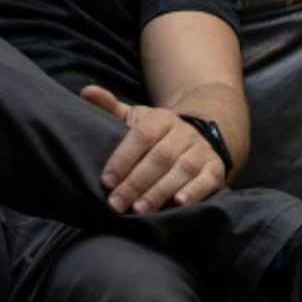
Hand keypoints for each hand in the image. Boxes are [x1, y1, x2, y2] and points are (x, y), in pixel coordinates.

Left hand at [80, 84, 226, 213]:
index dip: (123, 158)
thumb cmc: (158, 133)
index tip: (106, 180)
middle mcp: (182, 133)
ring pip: (182, 169)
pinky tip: (179, 204)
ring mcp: (200, 151)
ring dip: (160, 190)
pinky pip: (208, 179)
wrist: (203, 132)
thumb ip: (111, 107)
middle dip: (136, 182)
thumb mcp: (137, 118)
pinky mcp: (215, 168)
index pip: (141, 136)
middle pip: (159, 157)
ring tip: (140, 210)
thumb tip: (86, 91)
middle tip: (116, 204)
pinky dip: (195, 192)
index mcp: (161, 119)